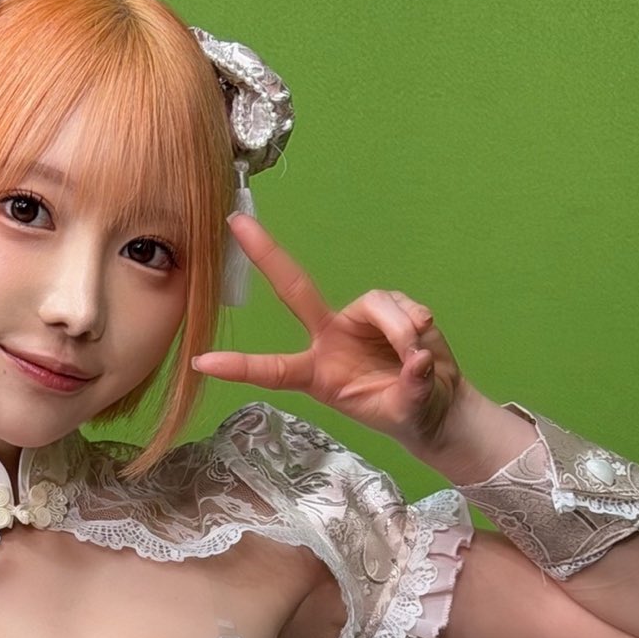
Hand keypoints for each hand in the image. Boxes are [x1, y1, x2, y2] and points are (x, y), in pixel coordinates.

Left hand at [190, 212, 465, 453]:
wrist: (437, 406)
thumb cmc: (409, 414)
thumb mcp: (408, 413)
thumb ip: (411, 390)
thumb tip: (417, 359)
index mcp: (318, 374)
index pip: (274, 370)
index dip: (240, 367)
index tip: (201, 363)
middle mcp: (329, 339)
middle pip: (295, 290)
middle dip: (266, 255)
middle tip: (236, 223)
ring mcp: (357, 319)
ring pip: (375, 304)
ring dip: (399, 331)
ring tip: (416, 361)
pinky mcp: (388, 306)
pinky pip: (400, 305)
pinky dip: (416, 325)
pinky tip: (424, 347)